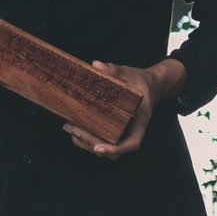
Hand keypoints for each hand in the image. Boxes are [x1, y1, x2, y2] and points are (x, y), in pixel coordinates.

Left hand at [61, 58, 183, 159]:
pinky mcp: (113, 131)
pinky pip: (100, 141)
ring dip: (86, 142)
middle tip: (74, 129)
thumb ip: (115, 70)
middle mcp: (131, 132)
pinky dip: (85, 138)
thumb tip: (97, 65)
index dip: (116, 149)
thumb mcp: (129, 73)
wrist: (147, 84)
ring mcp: (122, 133)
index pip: (132, 143)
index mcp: (141, 122)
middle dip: (92, 143)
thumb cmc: (139, 80)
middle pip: (114, 150)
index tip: (99, 148)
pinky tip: (72, 127)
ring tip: (69, 128)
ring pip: (105, 148)